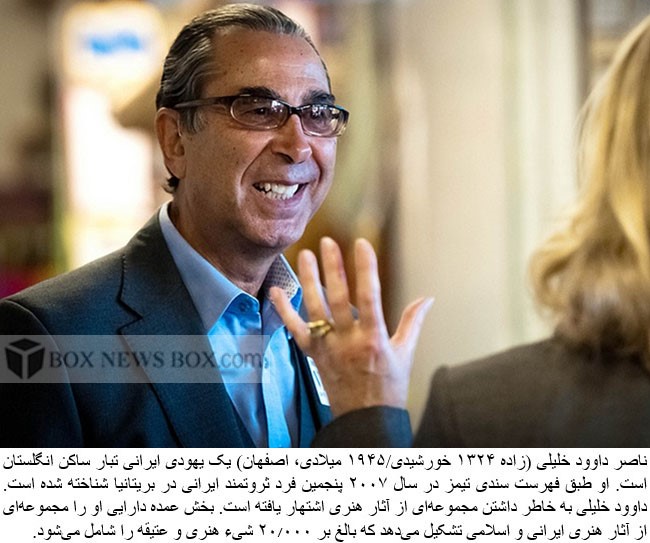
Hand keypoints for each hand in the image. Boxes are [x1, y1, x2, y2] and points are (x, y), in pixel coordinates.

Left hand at [270, 237, 432, 416]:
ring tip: (306, 254)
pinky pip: (296, 330)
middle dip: (333, 269)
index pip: (370, 298)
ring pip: (315, 310)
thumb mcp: (405, 353)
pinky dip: (284, 311)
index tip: (361, 244)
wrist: (364, 420)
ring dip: (309, 281)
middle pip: (338, 299)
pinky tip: (276, 291)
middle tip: (328, 242)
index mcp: (374, 340)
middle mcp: (348, 342)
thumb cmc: (389, 387)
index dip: (365, 269)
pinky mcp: (314, 354)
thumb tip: (428, 298)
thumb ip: (413, 322)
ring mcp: (328, 348)